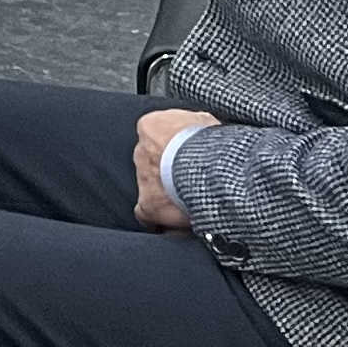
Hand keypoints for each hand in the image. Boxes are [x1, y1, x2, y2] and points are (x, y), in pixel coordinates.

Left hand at [134, 108, 215, 230]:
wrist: (200, 164)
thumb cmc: (206, 140)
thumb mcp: (204, 122)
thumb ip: (196, 127)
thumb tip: (204, 131)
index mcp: (152, 127)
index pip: (156, 137)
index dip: (172, 150)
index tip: (185, 158)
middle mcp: (141, 151)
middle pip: (153, 164)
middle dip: (168, 173)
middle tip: (189, 182)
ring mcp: (142, 178)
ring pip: (151, 189)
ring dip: (166, 196)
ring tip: (188, 204)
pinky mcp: (148, 204)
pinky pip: (148, 215)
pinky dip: (161, 221)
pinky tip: (176, 226)